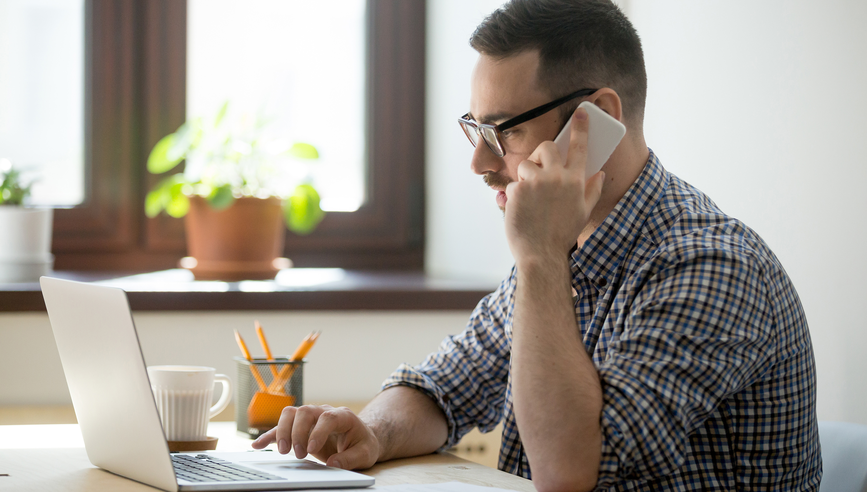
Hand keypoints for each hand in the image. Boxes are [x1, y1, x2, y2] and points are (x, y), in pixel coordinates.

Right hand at [250, 405, 380, 469]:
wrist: (360, 438)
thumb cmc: (363, 444)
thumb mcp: (365, 454)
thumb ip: (350, 458)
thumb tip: (332, 463)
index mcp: (342, 416)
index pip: (327, 417)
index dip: (317, 431)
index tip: (312, 449)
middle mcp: (324, 412)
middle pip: (305, 411)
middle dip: (298, 432)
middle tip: (298, 454)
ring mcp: (311, 418)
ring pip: (291, 414)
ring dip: (283, 431)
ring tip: (284, 452)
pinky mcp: (300, 428)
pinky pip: (282, 427)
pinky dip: (269, 435)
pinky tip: (257, 445)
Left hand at [504, 107, 604, 264]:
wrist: (541, 254)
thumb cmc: (562, 235)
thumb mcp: (584, 213)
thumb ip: (592, 191)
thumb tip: (599, 174)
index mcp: (576, 181)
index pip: (580, 148)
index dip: (581, 128)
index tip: (581, 113)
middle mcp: (557, 178)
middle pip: (547, 146)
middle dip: (541, 152)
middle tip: (539, 166)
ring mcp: (536, 183)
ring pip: (525, 165)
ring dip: (525, 177)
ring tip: (529, 197)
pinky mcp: (517, 191)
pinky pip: (512, 185)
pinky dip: (513, 197)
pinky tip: (519, 212)